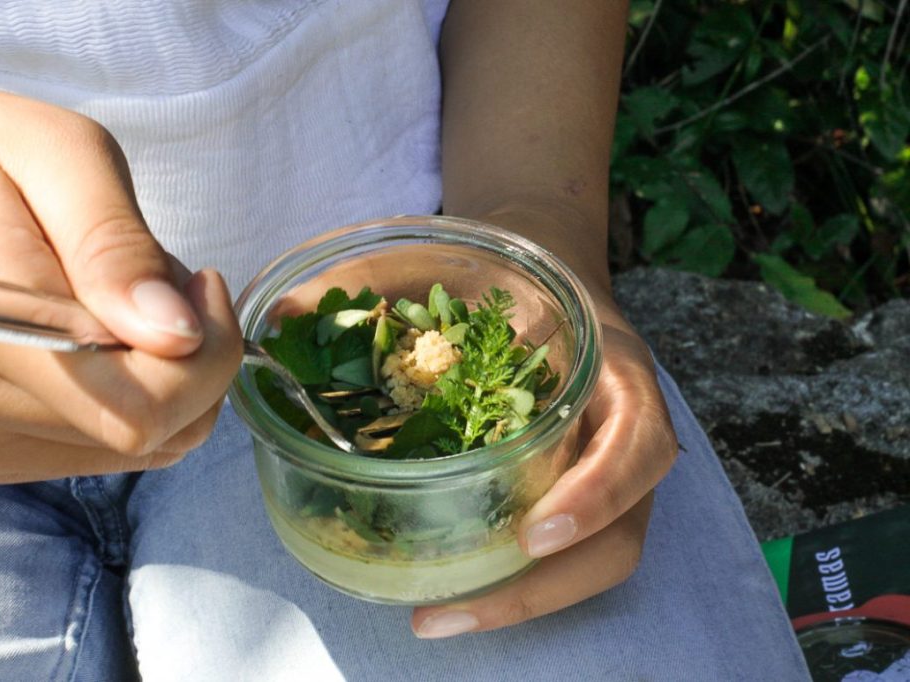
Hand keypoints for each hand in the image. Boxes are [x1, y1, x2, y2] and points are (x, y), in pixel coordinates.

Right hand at [0, 86, 242, 482]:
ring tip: (106, 300)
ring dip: (152, 378)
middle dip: (185, 361)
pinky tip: (83, 335)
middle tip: (159, 281)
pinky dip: (115, 397)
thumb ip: (118, 247)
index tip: (201, 284)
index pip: (144, 407)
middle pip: (144, 433)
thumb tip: (177, 338)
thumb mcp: (57, 153)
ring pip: (123, 448)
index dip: (207, 356)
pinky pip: (86, 450)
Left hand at [411, 228, 677, 637]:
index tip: (532, 532)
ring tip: (436, 618)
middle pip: (622, 535)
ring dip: (523, 601)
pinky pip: (564, 556)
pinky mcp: (576, 493)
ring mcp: (606, 470)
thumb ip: (377, 276)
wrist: (548, 276)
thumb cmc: (500, 270)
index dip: (598, 493)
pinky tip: (450, 592)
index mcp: (610, 366)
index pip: (639, 440)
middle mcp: (621, 429)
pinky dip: (512, 581)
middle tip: (450, 608)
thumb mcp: (453, 258)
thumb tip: (283, 314)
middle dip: (544, 587)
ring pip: (595, 560)